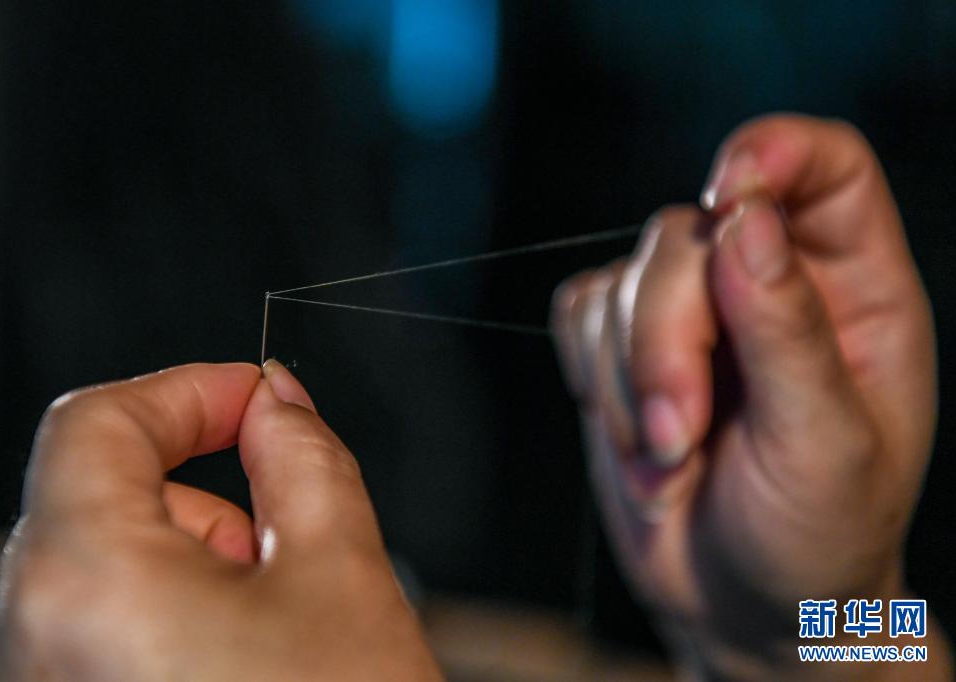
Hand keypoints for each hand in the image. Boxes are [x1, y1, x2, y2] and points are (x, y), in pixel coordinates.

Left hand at [0, 362, 442, 680]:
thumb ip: (305, 460)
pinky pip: (83, 637)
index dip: (184, 389)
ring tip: (268, 627)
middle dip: (200, 496)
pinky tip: (230, 667)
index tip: (246, 397)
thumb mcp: (344, 579)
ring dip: (184, 564)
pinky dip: (155, 621)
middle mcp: (19, 655)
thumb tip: (278, 404)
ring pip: (91, 572)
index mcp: (84, 587)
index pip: (95, 421)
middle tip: (282, 536)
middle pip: (95, 500)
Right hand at [552, 114, 950, 678]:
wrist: (741, 603)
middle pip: (688, 235)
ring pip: (623, 281)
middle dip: (666, 340)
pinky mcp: (622, 347)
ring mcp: (688, 314)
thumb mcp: (825, 446)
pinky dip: (595, 383)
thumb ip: (788, 333)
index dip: (775, 153)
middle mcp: (766, 285)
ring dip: (629, 382)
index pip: (823, 170)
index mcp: (851, 292)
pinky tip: (640, 442)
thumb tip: (746, 222)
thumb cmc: (814, 535)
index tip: (727, 194)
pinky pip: (578, 314)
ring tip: (671, 461)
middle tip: (679, 437)